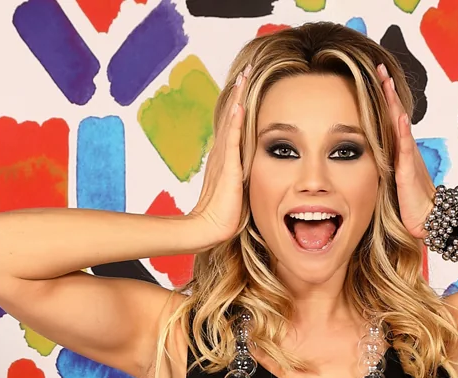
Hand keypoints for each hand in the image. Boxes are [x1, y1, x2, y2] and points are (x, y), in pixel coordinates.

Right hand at [188, 70, 247, 249]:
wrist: (209, 228)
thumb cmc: (223, 216)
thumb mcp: (236, 190)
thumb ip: (240, 177)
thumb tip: (247, 173)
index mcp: (224, 157)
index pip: (232, 124)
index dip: (237, 103)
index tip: (245, 84)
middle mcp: (221, 153)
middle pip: (229, 115)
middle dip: (237, 92)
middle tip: (245, 70)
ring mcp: (222, 158)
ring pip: (230, 121)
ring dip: (236, 98)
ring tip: (243, 76)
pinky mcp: (227, 168)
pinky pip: (232, 140)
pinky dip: (235, 121)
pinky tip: (239, 105)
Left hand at [376, 62, 434, 240]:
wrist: (427, 218)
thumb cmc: (411, 202)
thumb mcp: (394, 180)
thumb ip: (386, 166)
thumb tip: (372, 158)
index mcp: (400, 150)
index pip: (390, 119)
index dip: (384, 99)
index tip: (375, 78)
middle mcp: (405, 149)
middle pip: (395, 114)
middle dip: (387, 91)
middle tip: (379, 68)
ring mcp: (408, 157)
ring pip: (399, 125)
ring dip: (393, 103)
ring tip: (387, 83)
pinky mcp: (408, 171)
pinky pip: (405, 148)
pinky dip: (403, 131)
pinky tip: (401, 116)